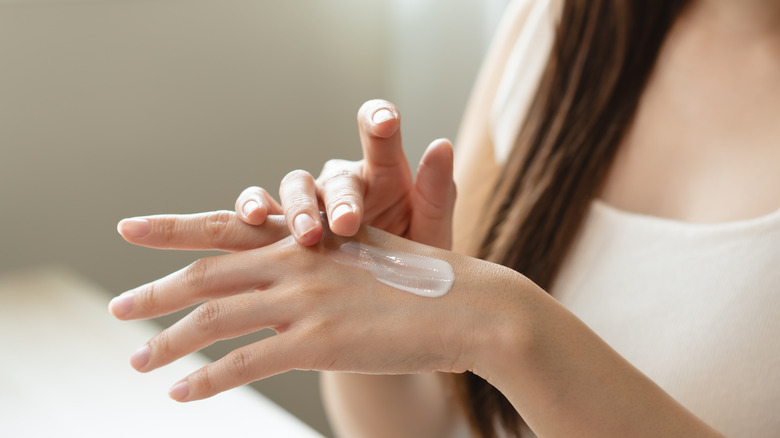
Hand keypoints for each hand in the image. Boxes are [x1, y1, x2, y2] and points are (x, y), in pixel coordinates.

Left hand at [110, 211, 513, 401]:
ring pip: (213, 320)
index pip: (225, 227)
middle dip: (154, 293)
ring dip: (167, 342)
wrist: (471, 305)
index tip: (130, 228)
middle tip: (117, 310)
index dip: (172, 229)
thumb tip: (301, 268)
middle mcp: (297, 261)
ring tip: (137, 361)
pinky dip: (206, 381)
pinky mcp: (318, 342)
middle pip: (205, 275)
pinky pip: (245, 363)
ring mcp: (305, 300)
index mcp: (308, 237)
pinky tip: (180, 396)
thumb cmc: (427, 280)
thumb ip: (328, 259)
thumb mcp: (370, 256)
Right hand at [235, 99, 456, 248]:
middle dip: (341, 198)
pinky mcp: (280, 230)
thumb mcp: (434, 235)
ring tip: (306, 237)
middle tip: (347, 224)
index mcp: (385, 175)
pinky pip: (261, 212)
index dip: (379, 120)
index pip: (380, 135)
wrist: (382, 315)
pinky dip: (252, 210)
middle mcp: (344, 183)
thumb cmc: (413, 268)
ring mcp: (311, 204)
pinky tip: (250, 221)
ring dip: (297, 208)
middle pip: (336, 176)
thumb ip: (438, 192)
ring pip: (295, 188)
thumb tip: (441, 143)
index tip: (386, 123)